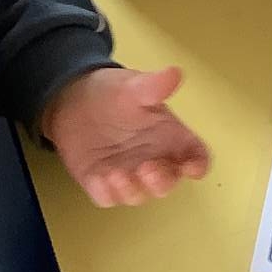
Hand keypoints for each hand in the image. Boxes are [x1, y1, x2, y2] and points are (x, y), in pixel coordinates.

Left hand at [41, 65, 209, 207]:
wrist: (73, 98)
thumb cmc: (115, 92)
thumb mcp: (134, 85)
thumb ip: (154, 85)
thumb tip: (175, 74)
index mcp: (170, 137)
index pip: (195, 156)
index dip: (198, 165)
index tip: (193, 168)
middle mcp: (154, 161)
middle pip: (167, 182)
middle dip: (162, 181)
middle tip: (149, 170)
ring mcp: (128, 175)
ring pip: (138, 194)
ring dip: (132, 189)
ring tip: (118, 174)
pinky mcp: (100, 183)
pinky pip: (107, 197)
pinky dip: (106, 193)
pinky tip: (100, 180)